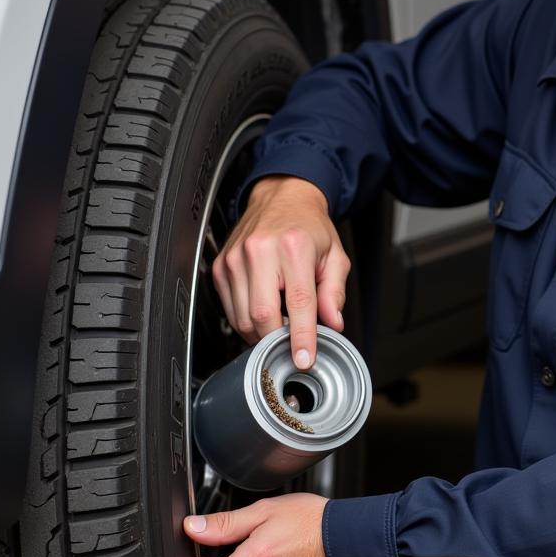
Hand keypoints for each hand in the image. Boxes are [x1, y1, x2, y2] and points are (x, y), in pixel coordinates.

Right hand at [212, 175, 349, 367]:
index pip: (298, 303)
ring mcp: (235, 259)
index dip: (301, 337)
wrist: (281, 197)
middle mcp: (260, 251)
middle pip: (262, 315)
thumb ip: (335, 292)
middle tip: (292, 345)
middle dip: (277, 340)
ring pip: (242, 317)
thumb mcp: (334, 256)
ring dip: (261, 333)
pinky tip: (263, 314)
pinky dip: (246, 321)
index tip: (304, 359)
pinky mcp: (220, 267)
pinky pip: (230, 309)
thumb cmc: (308, 226)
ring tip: (280, 326)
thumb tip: (333, 323)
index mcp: (293, 247)